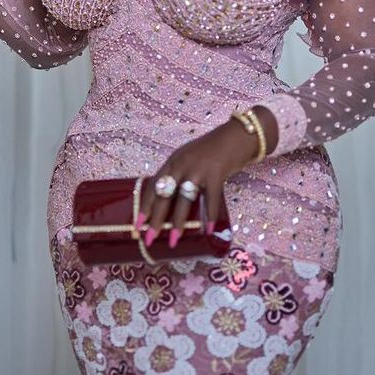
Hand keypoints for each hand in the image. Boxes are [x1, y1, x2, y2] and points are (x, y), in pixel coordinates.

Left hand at [137, 117, 262, 248]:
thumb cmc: (213, 148)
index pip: (154, 185)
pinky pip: (210, 200)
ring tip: (174, 239)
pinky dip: (210, 216)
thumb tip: (167, 198)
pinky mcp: (216, 174)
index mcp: (173, 160)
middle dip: (156, 219)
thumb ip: (178, 173)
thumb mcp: (189, 157)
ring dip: (179, 222)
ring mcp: (198, 169)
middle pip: (164, 194)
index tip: (137, 223)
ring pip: (184, 200)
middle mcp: (182, 164)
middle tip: (149, 238)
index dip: (145, 205)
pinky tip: (208, 230)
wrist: (237, 135)